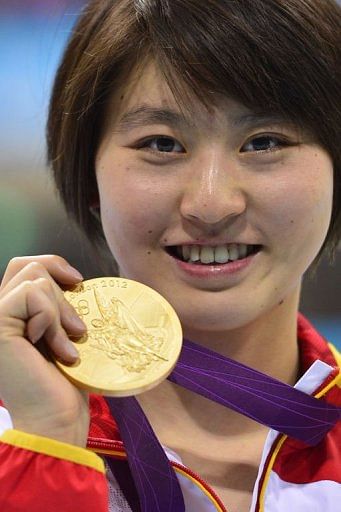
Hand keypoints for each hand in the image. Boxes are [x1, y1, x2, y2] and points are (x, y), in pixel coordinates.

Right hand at [0, 255, 89, 446]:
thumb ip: (54, 305)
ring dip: (61, 312)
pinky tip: (58, 350)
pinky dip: (53, 318)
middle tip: (77, 330)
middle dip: (62, 293)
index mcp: (12, 315)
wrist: (56, 420)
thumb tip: (70, 278)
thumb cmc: (63, 384)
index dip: (54, 265)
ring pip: (35, 278)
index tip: (79, 283)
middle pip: (29, 266)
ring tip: (67, 347)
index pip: (25, 266)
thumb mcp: (62, 334)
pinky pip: (32, 293)